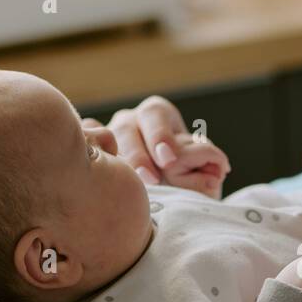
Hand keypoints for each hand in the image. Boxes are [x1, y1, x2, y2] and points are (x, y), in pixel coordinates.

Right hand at [84, 95, 231, 195]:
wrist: (170, 187)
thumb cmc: (191, 172)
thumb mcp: (203, 163)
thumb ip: (207, 163)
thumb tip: (216, 174)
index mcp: (156, 113)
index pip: (155, 117)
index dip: (161, 137)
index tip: (169, 159)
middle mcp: (129, 121)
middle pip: (126, 129)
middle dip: (138, 155)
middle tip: (150, 178)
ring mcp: (108, 137)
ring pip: (104, 143)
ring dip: (116, 165)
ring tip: (127, 186)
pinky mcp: (95, 156)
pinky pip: (86, 152)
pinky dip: (90, 161)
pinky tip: (94, 178)